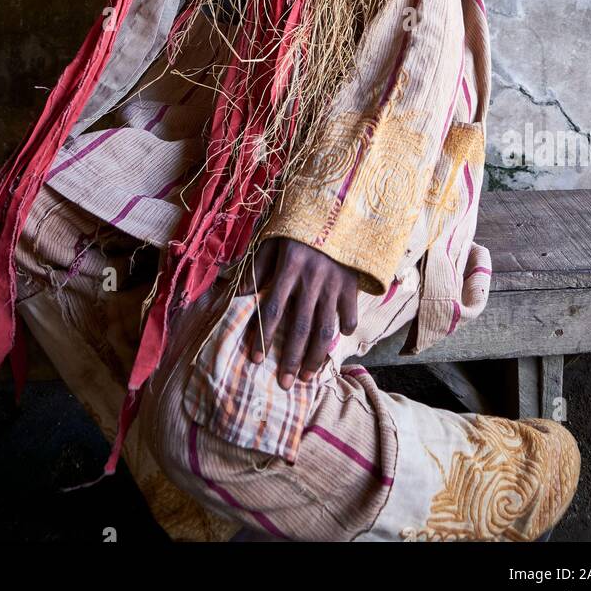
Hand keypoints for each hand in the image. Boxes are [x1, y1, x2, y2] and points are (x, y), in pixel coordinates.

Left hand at [237, 237, 358, 389]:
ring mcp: (334, 283)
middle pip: (300, 327)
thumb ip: (258, 267)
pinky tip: (338, 339)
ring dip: (316, 355)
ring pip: (325, 327)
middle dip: (291, 358)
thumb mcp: (274, 240)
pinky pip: (349, 312)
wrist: (338, 206)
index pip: (272, 309)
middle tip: (284, 383)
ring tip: (308, 376)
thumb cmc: (299, 227)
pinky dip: (345, 327)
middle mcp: (312, 279)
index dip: (263, 337)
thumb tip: (239, 294)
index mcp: (289, 268)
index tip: (256, 360)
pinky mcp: (352, 282)